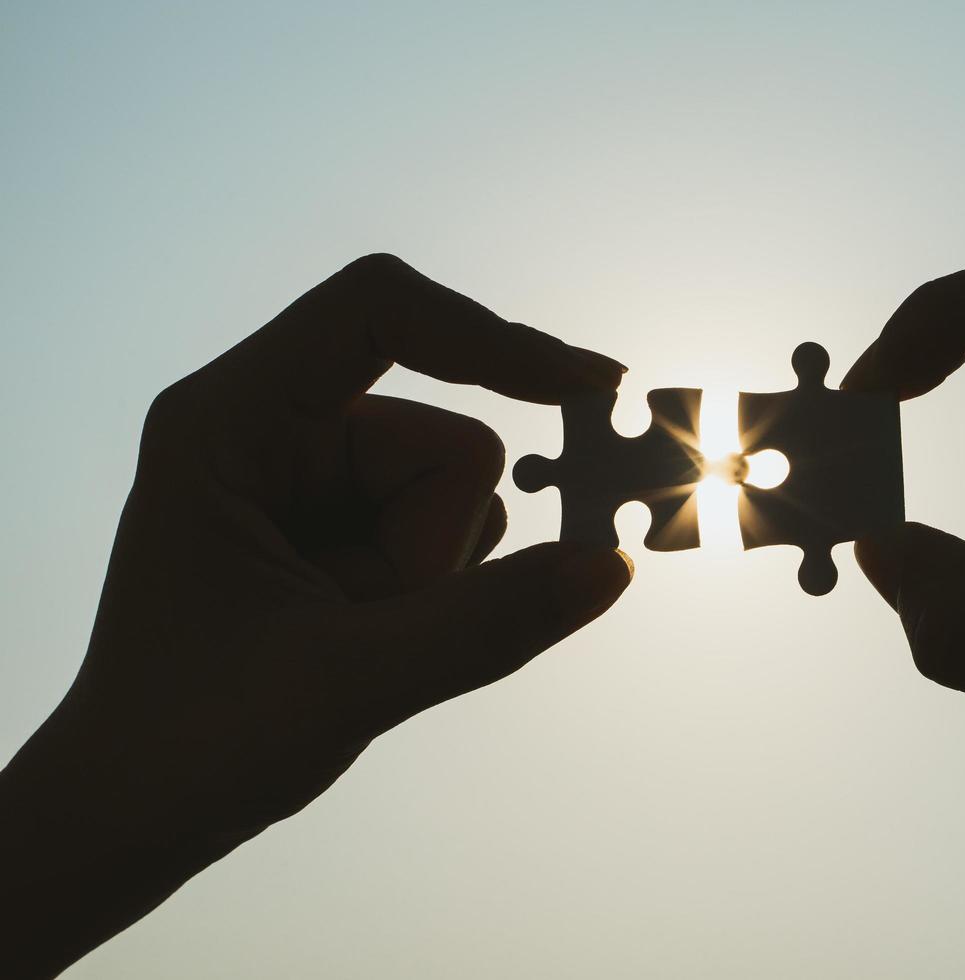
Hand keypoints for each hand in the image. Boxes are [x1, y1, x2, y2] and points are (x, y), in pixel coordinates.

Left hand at [0, 255, 633, 977]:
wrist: (134, 816)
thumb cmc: (191, 744)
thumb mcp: (345, 682)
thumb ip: (486, 623)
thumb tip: (611, 565)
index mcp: (227, 422)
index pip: (376, 312)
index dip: (489, 338)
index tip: (584, 389)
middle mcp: (268, 429)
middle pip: (440, 433)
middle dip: (440, 541)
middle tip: (385, 623)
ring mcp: (308, 478)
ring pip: (456, 490)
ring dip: (437, 576)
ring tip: (351, 639)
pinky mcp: (342, 524)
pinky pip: (449, 529)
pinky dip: (437, 589)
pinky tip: (366, 637)